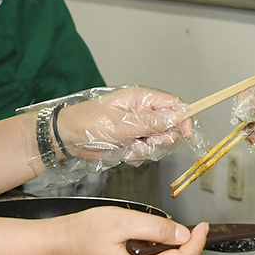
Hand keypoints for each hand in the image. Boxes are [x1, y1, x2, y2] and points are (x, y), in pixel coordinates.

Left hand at [57, 85, 191, 166]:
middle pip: (170, 126)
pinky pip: (146, 152)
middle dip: (160, 139)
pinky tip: (124, 152)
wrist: (68, 138)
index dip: (183, 118)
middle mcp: (143, 112)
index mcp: (141, 99)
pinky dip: (137, 155)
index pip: (173, 104)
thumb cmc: (90, 124)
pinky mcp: (132, 141)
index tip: (186, 133)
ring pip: (158, 142)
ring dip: (147, 149)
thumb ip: (150, 123)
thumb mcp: (122, 124)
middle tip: (145, 142)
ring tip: (129, 147)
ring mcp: (138, 127)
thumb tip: (175, 118)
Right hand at [57, 207, 208, 254]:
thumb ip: (157, 228)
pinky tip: (156, 244)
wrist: (61, 246)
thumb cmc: (83, 233)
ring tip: (167, 234)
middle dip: (190, 250)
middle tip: (189, 228)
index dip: (197, 242)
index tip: (202, 226)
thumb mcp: (124, 221)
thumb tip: (183, 234)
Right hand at [229, 77, 254, 156]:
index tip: (253, 117)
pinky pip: (247, 122)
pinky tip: (252, 139)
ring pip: (242, 112)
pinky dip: (247, 131)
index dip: (253, 105)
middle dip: (243, 117)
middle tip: (249, 130)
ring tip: (252, 138)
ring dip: (244, 126)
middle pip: (243, 101)